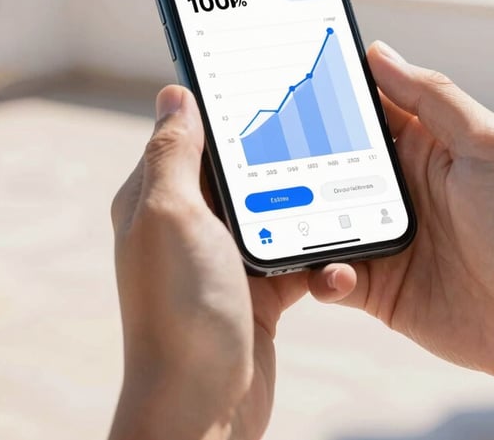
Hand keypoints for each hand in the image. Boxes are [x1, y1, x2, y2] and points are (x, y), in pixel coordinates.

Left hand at [109, 86, 308, 439]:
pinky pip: (293, 253)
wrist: (206, 406)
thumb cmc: (182, 308)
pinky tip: (332, 260)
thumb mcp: (171, 215)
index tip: (264, 87)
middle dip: (274, 155)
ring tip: (336, 193)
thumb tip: (174, 93)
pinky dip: (315, 255)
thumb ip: (173, 153)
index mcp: (157, 197)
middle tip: (317, 135)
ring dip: (301, 205)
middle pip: (238, 169)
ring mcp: (223, 256)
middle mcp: (187, 223)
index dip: (223, 109)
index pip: (189, 134)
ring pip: (272, 208)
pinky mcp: (257, 287)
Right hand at [309, 42, 493, 385]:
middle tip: (264, 153)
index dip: (329, 96)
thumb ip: (432, 96)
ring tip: (285, 219)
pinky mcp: (375, 284)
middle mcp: (396, 189)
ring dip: (299, 219)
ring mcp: (382, 235)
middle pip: (329, 164)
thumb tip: (378, 52)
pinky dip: (320, 274)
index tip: (289, 82)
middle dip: (298, 158)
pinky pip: (329, 275)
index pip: (365, 111)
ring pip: (318, 218)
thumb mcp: (487, 143)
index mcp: (422, 147)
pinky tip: (337, 272)